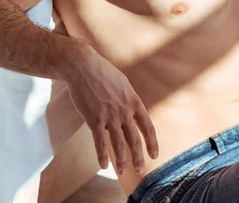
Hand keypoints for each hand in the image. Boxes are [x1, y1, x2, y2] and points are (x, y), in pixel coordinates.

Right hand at [66, 43, 158, 176]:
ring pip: (118, 144)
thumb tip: (130, 110)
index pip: (147, 126)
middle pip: (134, 139)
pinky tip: (103, 165)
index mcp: (133, 101)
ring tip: (122, 172)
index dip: (152, 142)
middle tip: (141, 170)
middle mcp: (124, 111)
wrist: (83, 66)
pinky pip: (99, 142)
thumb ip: (127, 98)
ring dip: (122, 161)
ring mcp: (109, 116)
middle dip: (138, 157)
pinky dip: (102, 156)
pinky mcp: (94, 119)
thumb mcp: (122, 83)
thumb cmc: (102, 72)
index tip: (154, 154)